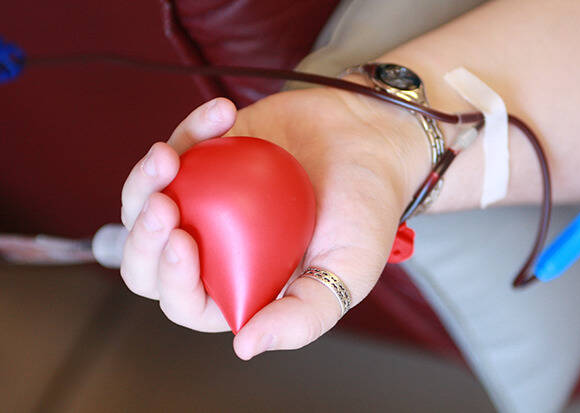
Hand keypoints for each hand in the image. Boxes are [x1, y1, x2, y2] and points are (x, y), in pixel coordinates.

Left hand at [120, 88, 428, 358]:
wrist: (372, 143)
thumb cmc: (365, 211)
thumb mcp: (349, 272)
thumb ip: (304, 316)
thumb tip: (245, 346)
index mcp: (240, 287)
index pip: (186, 301)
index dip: (172, 280)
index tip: (184, 241)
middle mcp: (215, 249)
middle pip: (149, 260)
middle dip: (142, 238)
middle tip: (163, 204)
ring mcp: (205, 201)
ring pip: (146, 203)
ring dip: (143, 181)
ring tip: (167, 154)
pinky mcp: (207, 156)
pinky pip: (181, 147)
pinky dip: (192, 128)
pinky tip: (223, 113)